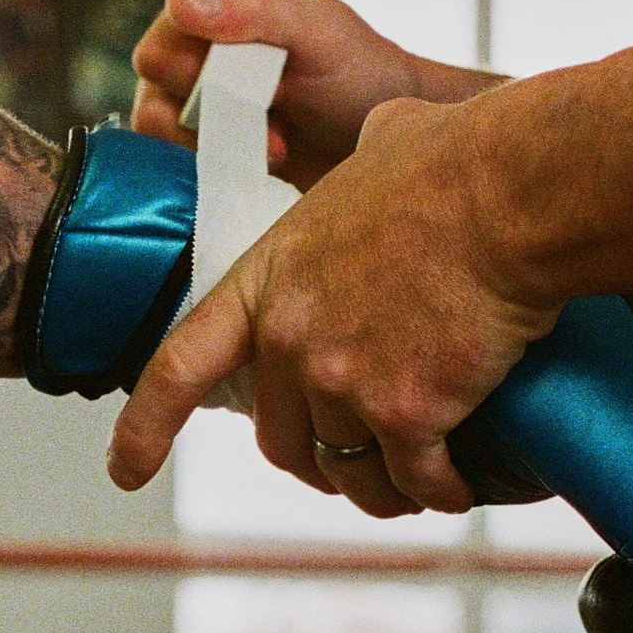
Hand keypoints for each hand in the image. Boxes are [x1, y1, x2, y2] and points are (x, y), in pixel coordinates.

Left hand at [105, 94, 560, 516]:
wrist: (506, 194)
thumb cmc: (453, 162)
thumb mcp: (377, 151)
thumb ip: (360, 167)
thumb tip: (386, 141)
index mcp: (266, 279)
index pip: (179, 365)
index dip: (146, 427)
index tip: (125, 471)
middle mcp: (291, 338)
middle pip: (282, 438)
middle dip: (317, 459)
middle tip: (356, 459)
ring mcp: (344, 380)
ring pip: (350, 470)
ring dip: (378, 489)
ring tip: (413, 486)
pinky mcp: (407, 413)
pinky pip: (415, 480)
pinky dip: (438, 491)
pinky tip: (456, 488)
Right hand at [132, 0, 487, 189]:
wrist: (390, 144)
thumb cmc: (362, 75)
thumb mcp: (319, 33)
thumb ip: (255, 9)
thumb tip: (180, 3)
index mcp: (211, 12)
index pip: (160, 51)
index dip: (204, 79)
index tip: (268, 90)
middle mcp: (190, 60)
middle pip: (154, 102)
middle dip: (217, 122)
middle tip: (278, 127)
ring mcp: (193, 114)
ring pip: (160, 149)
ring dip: (219, 156)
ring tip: (277, 152)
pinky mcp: (202, 161)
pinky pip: (177, 182)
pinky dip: (218, 182)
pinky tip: (263, 173)